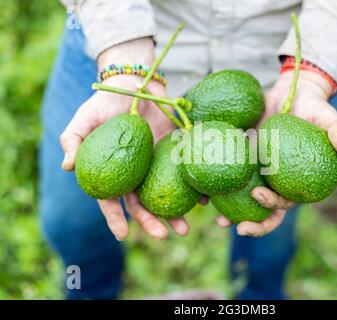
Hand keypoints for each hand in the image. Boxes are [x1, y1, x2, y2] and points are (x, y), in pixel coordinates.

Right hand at [59, 38, 187, 240]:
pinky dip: (194, 189)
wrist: (137, 85)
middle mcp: (136, 174)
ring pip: (165, 195)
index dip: (116, 218)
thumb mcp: (85, 118)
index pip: (112, 201)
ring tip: (184, 229)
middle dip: (151, 222)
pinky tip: (203, 200)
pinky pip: (185, 175)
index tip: (123, 235)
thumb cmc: (107, 102)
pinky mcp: (176, 155)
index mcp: (113, 172)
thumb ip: (73, 140)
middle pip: (142, 205)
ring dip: (174, 214)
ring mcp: (157, 166)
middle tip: (163, 235)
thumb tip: (67, 167)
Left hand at [216, 70, 336, 236]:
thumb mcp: (327, 116)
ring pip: (243, 199)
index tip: (259, 198)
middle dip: (250, 223)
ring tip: (214, 216)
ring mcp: (258, 173)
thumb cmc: (313, 107)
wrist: (291, 93)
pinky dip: (216, 185)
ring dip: (228, 210)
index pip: (286, 204)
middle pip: (263, 211)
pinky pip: (229, 175)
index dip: (273, 209)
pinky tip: (203, 188)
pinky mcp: (243, 159)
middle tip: (232, 225)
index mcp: (295, 180)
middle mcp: (276, 182)